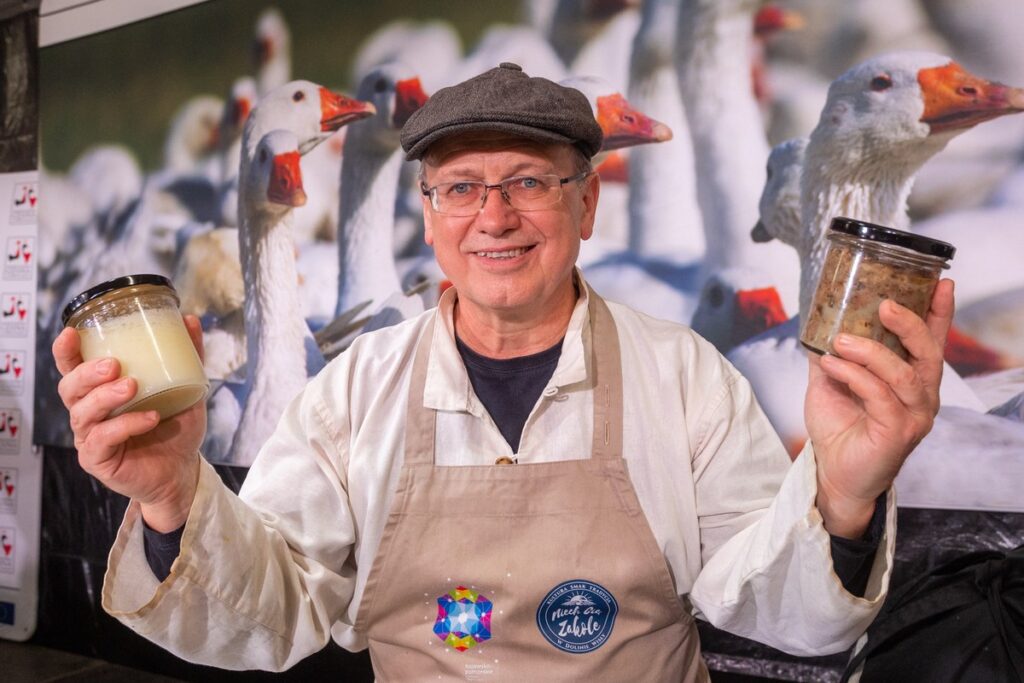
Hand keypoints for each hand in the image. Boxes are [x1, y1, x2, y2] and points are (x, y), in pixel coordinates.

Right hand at [53, 315, 207, 531]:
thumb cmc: (175, 427)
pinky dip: (126, 425)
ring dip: (106, 397)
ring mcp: (90, 437)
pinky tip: (149, 418)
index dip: (66, 351)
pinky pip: (103, 439)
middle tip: (114, 365)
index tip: (73, 333)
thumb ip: (188, 356)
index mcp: (100, 390)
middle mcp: (89, 412)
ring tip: (133, 386)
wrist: (183, 469)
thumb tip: (190, 320)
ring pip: (83, 413)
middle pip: (69, 388)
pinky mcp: (99, 459)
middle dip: (87, 373)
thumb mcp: (187, 387)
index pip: (72, 367)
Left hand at [805, 280, 953, 537]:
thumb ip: (833, 354)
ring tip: (841, 340)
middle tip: (884, 305)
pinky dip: (855, 376)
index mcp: (912, 379)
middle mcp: (921, 396)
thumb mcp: (831, 382)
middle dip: (909, 323)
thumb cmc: (839, 429)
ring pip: (904, 374)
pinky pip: (880, 396)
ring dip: (870, 352)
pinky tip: (833, 366)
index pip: (932, 340)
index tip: (942, 282)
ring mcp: (913, 415)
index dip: (939, 312)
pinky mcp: (897, 433)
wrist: (832, 474)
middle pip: (928, 352)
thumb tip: (819, 323)